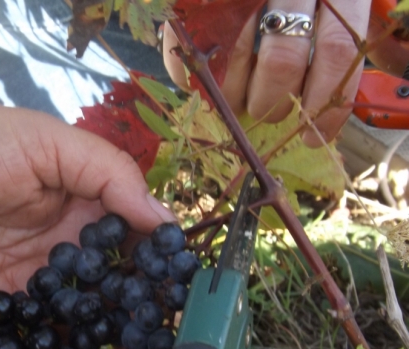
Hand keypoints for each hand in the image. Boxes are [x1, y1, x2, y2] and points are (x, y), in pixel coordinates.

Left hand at [0, 58, 175, 348]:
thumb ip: (109, 174)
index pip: (127, 260)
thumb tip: (165, 221)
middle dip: (126, 339)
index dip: (152, 288)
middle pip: (100, 310)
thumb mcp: (47, 143)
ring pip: (60, 340)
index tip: (171, 316)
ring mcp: (17, 293)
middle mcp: (54, 263)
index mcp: (78, 221)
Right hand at [163, 1, 371, 146]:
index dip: (325, 104)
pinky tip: (203, 82)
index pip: (337, 53)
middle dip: (272, 104)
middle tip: (267, 112)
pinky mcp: (199, 3)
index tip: (313, 137)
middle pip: (282, 62)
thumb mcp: (338, 2)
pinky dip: (192, 77)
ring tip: (235, 100)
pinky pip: (193, 49)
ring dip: (234, 95)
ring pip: (237, 56)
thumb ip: (343, 37)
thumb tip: (355, 84)